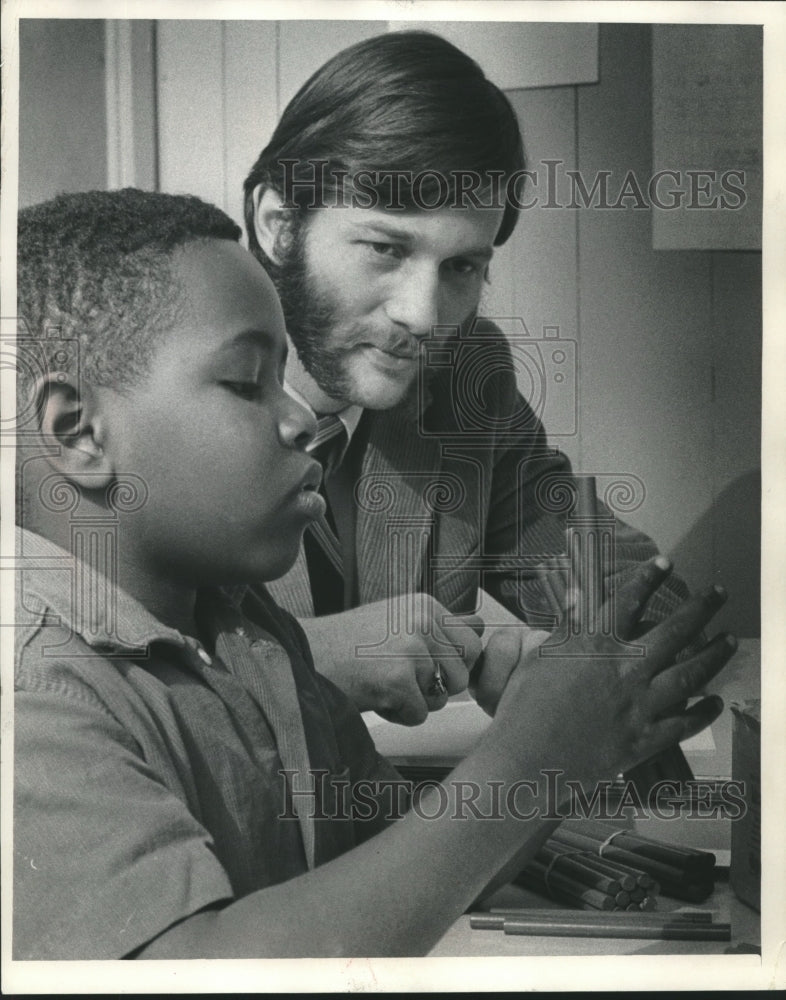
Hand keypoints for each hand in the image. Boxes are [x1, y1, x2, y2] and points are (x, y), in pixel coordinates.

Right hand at [299, 595, 482, 725]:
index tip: (425, 665)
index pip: (473, 641)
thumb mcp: (398, 619)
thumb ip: (439, 625)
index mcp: (426, 604)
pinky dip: (398, 715)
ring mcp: (411, 649)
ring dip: (416, 701)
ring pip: (443, 697)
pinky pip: (419, 714)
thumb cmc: (348, 644)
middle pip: (463, 672)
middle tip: (403, 678)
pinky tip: (375, 696)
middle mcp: (423, 620)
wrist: (304, 656)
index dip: (453, 662)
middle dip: (439, 685)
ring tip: (385, 685)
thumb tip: (480, 625)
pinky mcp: (397, 679)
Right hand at [485, 556, 736, 781]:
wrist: (527, 760)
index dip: (648, 579)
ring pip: (690, 674)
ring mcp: (639, 706)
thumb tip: (580, 595)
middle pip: (674, 632)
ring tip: (729, 640)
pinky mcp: (644, 739)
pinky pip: (684, 724)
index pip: (627, 602)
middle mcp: (624, 670)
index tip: (664, 563)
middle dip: (701, 608)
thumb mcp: (539, 657)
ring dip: (714, 654)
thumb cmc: (524, 709)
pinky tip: (716, 702)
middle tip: (719, 593)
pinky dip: (704, 712)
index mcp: (595, 646)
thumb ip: (566, 626)